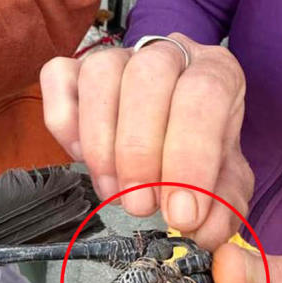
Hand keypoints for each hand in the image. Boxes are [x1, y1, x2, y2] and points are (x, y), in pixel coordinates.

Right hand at [40, 33, 252, 248]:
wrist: (170, 134)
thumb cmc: (198, 152)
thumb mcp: (224, 181)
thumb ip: (223, 204)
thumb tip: (204, 229)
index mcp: (215, 70)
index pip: (204, 95)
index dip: (190, 157)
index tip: (181, 214)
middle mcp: (165, 52)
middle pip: (148, 77)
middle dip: (140, 152)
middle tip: (140, 207)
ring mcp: (116, 57)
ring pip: (99, 74)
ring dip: (101, 142)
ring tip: (112, 191)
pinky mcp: (74, 69)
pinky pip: (57, 79)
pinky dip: (65, 122)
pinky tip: (83, 158)